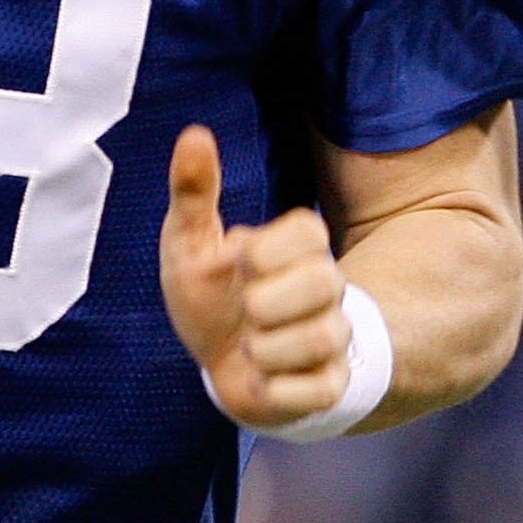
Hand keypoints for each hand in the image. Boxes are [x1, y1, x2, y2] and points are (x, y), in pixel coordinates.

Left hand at [158, 124, 351, 430]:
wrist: (218, 367)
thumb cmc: (208, 296)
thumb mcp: (188, 244)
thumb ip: (193, 191)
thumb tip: (195, 133)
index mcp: (299, 245)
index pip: (308, 230)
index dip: (264, 249)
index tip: (237, 260)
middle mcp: (327, 287)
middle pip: (324, 281)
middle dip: (264, 302)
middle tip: (243, 310)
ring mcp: (334, 337)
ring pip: (322, 339)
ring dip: (264, 349)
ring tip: (247, 347)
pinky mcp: (331, 385)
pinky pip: (319, 390)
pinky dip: (274, 389)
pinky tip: (260, 379)